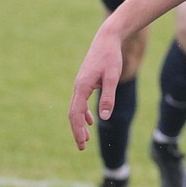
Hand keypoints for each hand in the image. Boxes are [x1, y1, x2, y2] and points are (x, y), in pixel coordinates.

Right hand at [68, 27, 123, 149]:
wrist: (107, 39)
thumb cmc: (111, 57)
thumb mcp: (112, 77)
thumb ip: (108, 97)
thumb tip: (103, 117)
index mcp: (82, 87)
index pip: (76, 113)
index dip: (78, 130)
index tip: (82, 144)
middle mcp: (78, 86)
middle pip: (73, 113)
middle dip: (77, 130)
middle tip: (82, 147)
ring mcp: (80, 84)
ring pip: (76, 108)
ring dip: (80, 123)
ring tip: (85, 138)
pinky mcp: (85, 82)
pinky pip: (81, 101)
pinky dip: (84, 113)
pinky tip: (91, 120)